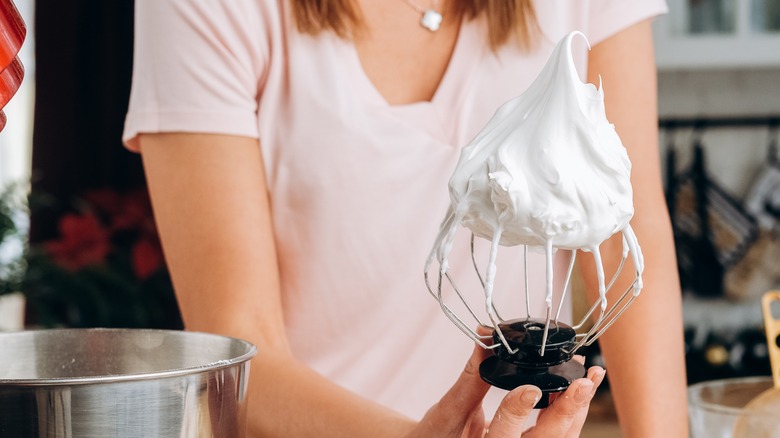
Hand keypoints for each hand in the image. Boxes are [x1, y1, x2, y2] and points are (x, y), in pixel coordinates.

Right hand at [408, 339, 604, 437]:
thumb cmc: (437, 435)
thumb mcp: (449, 410)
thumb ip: (471, 379)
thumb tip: (485, 341)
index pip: (505, 435)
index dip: (519, 411)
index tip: (531, 389)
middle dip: (568, 409)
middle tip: (583, 382)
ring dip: (577, 409)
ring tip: (590, 378)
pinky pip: (558, 435)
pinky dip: (570, 412)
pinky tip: (578, 389)